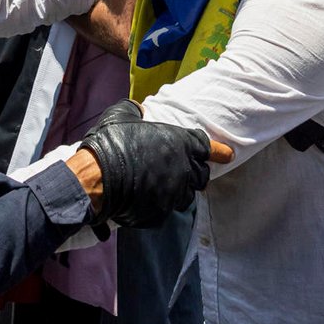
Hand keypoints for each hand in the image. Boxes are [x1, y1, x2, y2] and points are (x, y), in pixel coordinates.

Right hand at [74, 100, 232, 226]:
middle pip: (202, 175)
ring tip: (165, 186)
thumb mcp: (123, 114)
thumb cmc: (111, 142)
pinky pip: (167, 210)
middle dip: (197, 173)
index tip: (227, 155)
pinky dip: (161, 205)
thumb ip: (137, 111)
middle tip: (184, 171)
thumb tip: (139, 110)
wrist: (96, 178)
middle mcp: (183, 169)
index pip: (208, 147)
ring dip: (180, 190)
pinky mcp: (161, 213)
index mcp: (180, 143)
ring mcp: (174, 194)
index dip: (218, 151)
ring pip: (187, 195)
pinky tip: (147, 200)